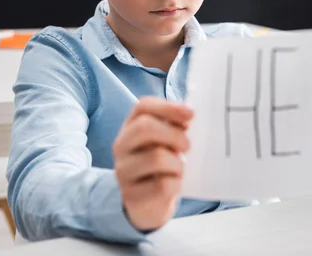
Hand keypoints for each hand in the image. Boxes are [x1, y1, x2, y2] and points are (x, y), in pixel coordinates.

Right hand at [113, 97, 192, 230]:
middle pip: (144, 127)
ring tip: (179, 169)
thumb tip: (189, 113)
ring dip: (177, 163)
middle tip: (188, 146)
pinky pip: (162, 184)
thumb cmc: (162, 167)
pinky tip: (174, 185)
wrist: (148, 204)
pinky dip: (176, 184)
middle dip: (174, 134)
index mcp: (130, 127)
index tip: (191, 114)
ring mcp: (123, 171)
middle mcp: (121, 146)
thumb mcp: (165, 142)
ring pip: (156, 157)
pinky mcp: (131, 195)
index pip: (143, 107)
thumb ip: (174, 127)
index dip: (168, 107)